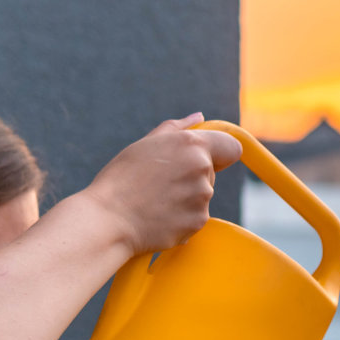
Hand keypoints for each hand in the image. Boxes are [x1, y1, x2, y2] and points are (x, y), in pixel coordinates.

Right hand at [83, 112, 243, 255]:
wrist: (108, 219)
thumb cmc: (122, 178)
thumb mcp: (145, 144)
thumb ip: (178, 129)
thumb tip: (200, 117)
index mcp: (190, 144)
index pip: (231, 147)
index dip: (220, 153)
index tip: (208, 158)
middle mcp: (202, 168)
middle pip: (211, 173)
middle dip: (192, 175)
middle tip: (158, 182)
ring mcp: (202, 197)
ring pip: (202, 195)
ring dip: (185, 197)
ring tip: (155, 200)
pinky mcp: (198, 222)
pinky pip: (195, 217)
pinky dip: (181, 218)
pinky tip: (158, 216)